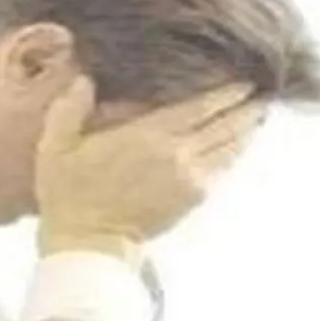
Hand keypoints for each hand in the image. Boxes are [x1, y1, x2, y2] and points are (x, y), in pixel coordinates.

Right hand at [35, 76, 263, 261]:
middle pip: (225, 125)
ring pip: (230, 147)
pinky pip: (223, 169)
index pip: (201, 106)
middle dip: (247, 108)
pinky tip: (239, 144)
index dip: (227, 92)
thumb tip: (84, 79)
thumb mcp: (56, 145)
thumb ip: (71, 108)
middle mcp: (177, 153)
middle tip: (263, 93)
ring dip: (246, 130)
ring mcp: (190, 177)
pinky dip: (235, 154)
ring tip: (258, 114)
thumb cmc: (69, 192)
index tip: (245, 80)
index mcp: (148, 134)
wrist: (90, 241)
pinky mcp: (194, 198)